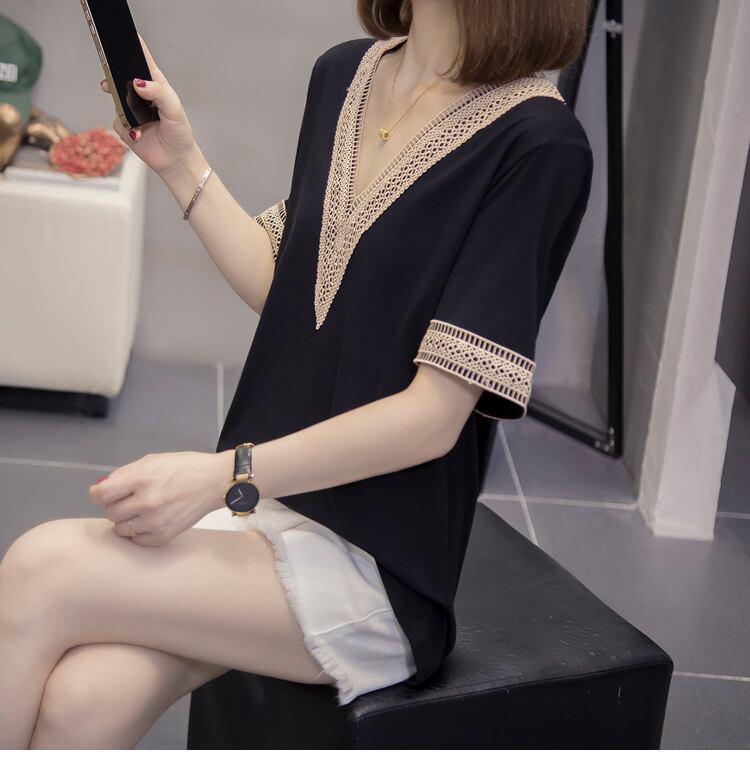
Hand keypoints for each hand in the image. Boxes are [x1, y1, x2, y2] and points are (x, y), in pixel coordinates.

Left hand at [89, 450, 229, 545]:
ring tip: (141, 510)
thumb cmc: (184, 467)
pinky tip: (149, 521)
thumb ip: (125, 473)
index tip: (102, 493)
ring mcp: (155, 522)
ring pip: (121, 529)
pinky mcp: (164, 536)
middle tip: (128, 499)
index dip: (98, 493)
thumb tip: (102, 488)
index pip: (101, 495)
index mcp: (142, 479)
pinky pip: (137, 540)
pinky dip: (138, 532)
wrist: (215, 482)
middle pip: (110, 513)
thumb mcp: (153, 460)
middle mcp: (146, 502)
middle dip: (115, 505)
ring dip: (126, 520)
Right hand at [101, 32, 198, 177]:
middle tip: (110, 74)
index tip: (125, 33)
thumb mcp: (174, 109)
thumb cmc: (179, 133)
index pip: (142, 60)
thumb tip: (138, 82)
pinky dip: (127, 128)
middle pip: (121, 76)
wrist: (175, 160)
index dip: (133, 45)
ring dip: (125, 108)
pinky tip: (139, 133)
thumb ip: (158, 93)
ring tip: (137, 118)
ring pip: (116, 99)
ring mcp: (130, 109)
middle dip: (114, 73)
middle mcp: (141, 94)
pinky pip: (117, 121)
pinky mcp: (124, 125)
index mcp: (155, 84)